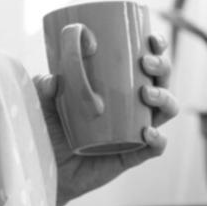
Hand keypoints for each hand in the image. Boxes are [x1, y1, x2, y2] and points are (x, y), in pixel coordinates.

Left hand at [36, 33, 179, 205]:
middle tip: (146, 64)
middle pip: (161, 81)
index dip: (157, 47)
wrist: (42, 166)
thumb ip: (42, 85)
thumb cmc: (46, 126)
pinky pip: (154, 149)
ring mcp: (133, 130)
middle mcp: (130, 105)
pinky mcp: (130, 155)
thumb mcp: (41, 100)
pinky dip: (158, 140)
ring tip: (147, 94)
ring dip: (165, 98)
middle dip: (162, 68)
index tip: (153, 39)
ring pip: (165, 112)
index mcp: (116, 84)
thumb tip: (54, 79)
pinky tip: (148, 132)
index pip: (143, 61)